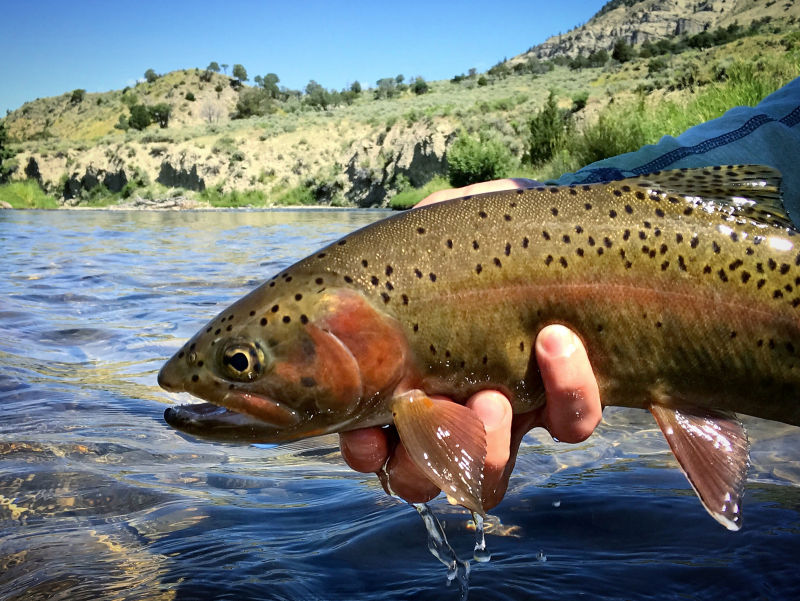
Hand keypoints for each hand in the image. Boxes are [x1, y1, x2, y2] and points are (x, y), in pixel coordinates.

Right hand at [339, 180, 602, 509]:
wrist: (560, 232)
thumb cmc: (486, 231)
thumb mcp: (441, 223)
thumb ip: (414, 236)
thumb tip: (406, 238)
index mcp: (413, 378)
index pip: (379, 443)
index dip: (369, 452)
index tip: (368, 438)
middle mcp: (457, 407)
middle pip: (430, 473)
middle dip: (431, 455)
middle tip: (447, 408)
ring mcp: (511, 411)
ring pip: (492, 472)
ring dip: (488, 444)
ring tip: (493, 394)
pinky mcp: (567, 399)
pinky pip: (571, 423)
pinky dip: (565, 392)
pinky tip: (554, 340)